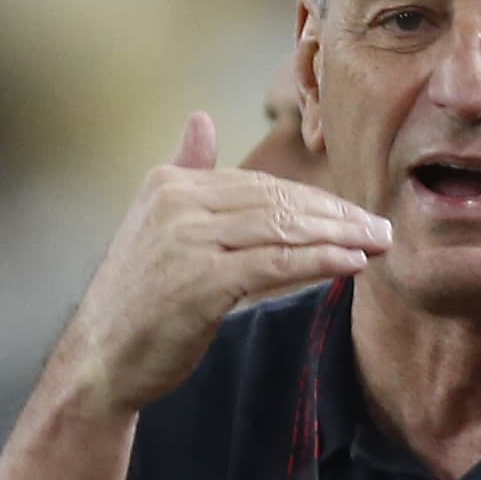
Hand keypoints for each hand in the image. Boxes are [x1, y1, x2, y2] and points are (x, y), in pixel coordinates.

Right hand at [62, 111, 391, 415]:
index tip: (356, 214)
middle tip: (380, 227)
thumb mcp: (157, 224)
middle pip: (278, 202)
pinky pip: (275, 263)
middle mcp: (176, 204)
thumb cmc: (140, 296)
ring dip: (339, 236)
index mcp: (170, 184)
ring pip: (282, 228)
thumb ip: (187, 170)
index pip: (262, 185)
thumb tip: (200, 120)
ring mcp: (187, 241)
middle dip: (336, 215)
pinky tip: (353, 262)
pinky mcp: (200, 281)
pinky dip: (320, 260)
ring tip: (377, 243)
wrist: (100, 359)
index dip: (316, 200)